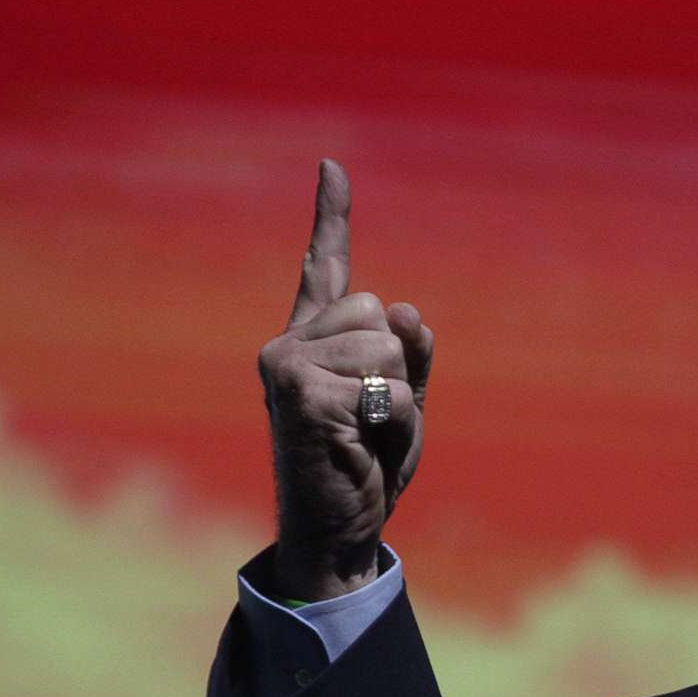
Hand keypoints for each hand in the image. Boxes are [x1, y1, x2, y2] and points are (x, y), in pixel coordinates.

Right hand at [256, 160, 434, 601]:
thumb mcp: (404, 402)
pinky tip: (360, 448)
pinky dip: (393, 423)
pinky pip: (387, 386)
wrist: (341, 530)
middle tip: (371, 423)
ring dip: (398, 401)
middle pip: (381, 311)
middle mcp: (290, 343)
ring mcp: (286, 364)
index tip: (332, 166)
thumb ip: (411, 354)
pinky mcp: (296, 391)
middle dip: (400, 371)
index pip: (326, 266)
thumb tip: (406, 309)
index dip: (331, 214)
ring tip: (366, 437)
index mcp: (315, 342)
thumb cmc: (367, 469)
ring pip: (388, 348)